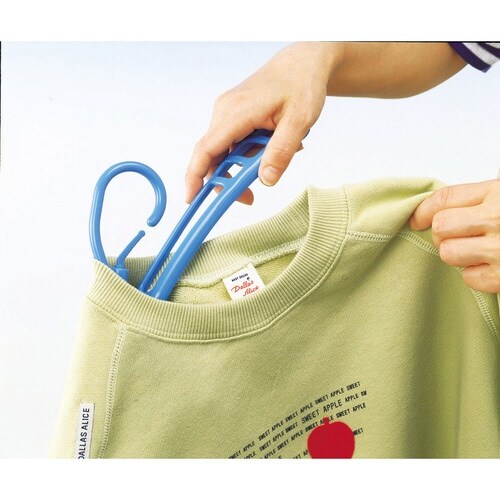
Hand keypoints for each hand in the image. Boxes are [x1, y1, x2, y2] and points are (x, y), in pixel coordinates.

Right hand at [185, 43, 334, 203]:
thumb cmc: (302, 85)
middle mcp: (224, 111)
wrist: (303, 62)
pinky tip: (272, 145)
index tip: (191, 199)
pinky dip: (249, 153)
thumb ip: (281, 151)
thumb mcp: (300, 120)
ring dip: (245, 164)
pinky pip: (234, 143)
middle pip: (214, 156)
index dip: (195, 176)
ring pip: (225, 152)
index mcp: (236, 112)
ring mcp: (227, 112)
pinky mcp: (234, 115)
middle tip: (249, 197)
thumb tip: (266, 180)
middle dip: (228, 180)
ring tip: (278, 156)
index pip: (206, 149)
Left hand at [409, 180, 499, 292]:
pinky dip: (476, 275)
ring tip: (476, 250)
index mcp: (497, 194)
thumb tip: (438, 208)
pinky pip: (469, 278)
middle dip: (443, 233)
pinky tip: (490, 266)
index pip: (444, 199)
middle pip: (440, 226)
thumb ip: (479, 199)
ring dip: (457, 254)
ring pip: (448, 253)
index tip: (415, 220)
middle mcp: (496, 219)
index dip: (423, 210)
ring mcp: (499, 250)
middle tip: (458, 236)